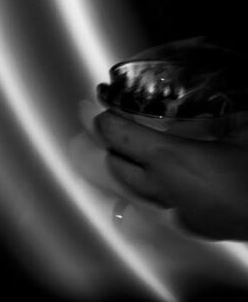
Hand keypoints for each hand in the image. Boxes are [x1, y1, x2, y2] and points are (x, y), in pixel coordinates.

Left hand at [94, 109, 247, 239]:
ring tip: (137, 155)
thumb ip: (214, 117)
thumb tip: (206, 105)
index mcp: (169, 158)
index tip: (99, 109)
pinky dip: (156, 191)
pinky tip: (171, 182)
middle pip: (115, 166)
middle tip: (116, 130)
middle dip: (111, 147)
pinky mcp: (192, 228)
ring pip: (133, 191)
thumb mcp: (243, 131)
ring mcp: (175, 212)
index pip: (115, 135)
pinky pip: (160, 206)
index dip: (102, 119)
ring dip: (130, 171)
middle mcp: (163, 187)